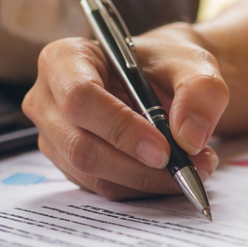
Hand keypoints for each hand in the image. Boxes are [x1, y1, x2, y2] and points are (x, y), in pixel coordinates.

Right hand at [22, 23, 227, 197]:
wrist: (164, 80)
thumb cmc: (167, 63)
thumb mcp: (193, 62)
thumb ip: (200, 90)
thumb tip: (189, 137)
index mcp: (64, 59)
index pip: (80, 98)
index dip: (120, 128)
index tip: (164, 149)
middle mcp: (47, 99)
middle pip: (81, 146)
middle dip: (138, 166)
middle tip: (188, 167)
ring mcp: (54, 136)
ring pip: (93, 174)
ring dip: (146, 180)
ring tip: (192, 167)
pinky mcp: (69, 165)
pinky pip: (103, 187)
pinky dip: (142, 187)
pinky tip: (172, 173)